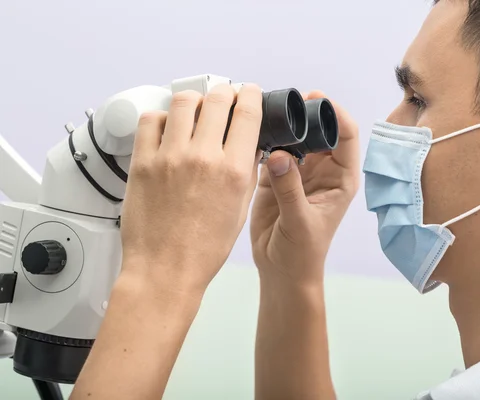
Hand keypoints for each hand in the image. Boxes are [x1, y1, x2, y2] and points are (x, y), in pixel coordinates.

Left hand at [119, 83, 262, 297]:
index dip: (251, 96)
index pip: (247, 113)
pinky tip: (167, 129)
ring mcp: (170, 157)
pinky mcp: (143, 162)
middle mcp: (204, 157)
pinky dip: (162, 118)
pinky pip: (151, 120)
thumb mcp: (238, 210)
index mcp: (234, 171)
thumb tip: (248, 146)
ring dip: (194, 100)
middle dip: (225, 92)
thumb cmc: (202, 249)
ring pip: (184, 102)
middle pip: (218, 99)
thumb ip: (245, 172)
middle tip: (225, 97)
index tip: (250, 93)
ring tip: (195, 110)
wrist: (165, 270)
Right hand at [250, 91, 360, 284]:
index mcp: (340, 178)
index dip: (335, 113)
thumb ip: (290, 189)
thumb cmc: (302, 254)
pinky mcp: (275, 175)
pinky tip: (252, 131)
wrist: (280, 271)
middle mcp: (321, 169)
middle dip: (306, 113)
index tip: (316, 100)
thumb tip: (278, 154)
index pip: (346, 135)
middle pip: (319, 129)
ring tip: (266, 111)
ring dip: (283, 124)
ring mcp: (298, 170)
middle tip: (285, 102)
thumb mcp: (300, 222)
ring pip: (295, 136)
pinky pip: (272, 148)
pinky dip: (264, 138)